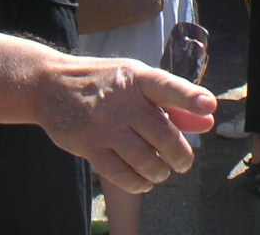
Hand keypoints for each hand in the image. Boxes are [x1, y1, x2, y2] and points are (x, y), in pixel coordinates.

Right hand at [38, 56, 216, 193]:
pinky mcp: (88, 145)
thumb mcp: (135, 80)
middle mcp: (122, 100)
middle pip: (163, 134)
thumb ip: (170, 101)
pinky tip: (144, 182)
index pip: (168, 87)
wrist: (50, 85)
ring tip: (161, 172)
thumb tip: (207, 123)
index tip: (209, 106)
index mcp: (137, 77)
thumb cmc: (104, 83)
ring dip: (159, 172)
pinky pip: (121, 173)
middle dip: (180, 155)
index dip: (190, 97)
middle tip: (183, 164)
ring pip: (145, 159)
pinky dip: (138, 182)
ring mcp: (104, 124)